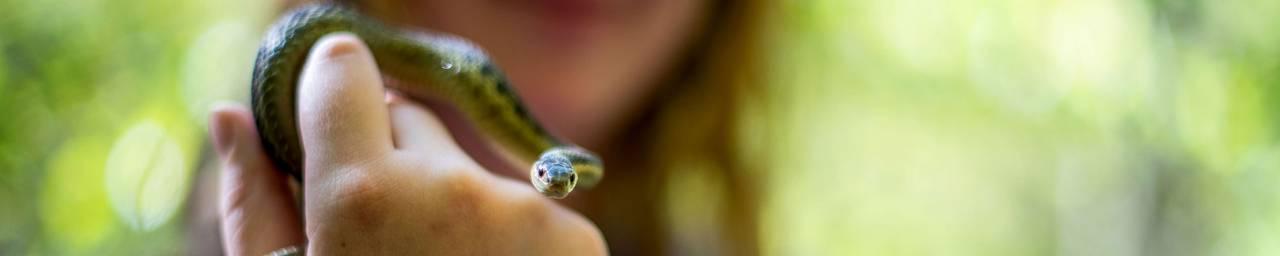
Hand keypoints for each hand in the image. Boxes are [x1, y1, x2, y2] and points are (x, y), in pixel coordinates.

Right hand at [209, 33, 605, 255]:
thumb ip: (254, 200)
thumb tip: (232, 113)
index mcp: (362, 196)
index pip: (344, 70)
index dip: (331, 93)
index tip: (328, 113)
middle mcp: (451, 188)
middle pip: (412, 124)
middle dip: (391, 163)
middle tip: (381, 240)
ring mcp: (523, 209)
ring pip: (469, 167)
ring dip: (450, 204)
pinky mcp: (576, 233)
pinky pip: (524, 202)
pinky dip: (507, 234)